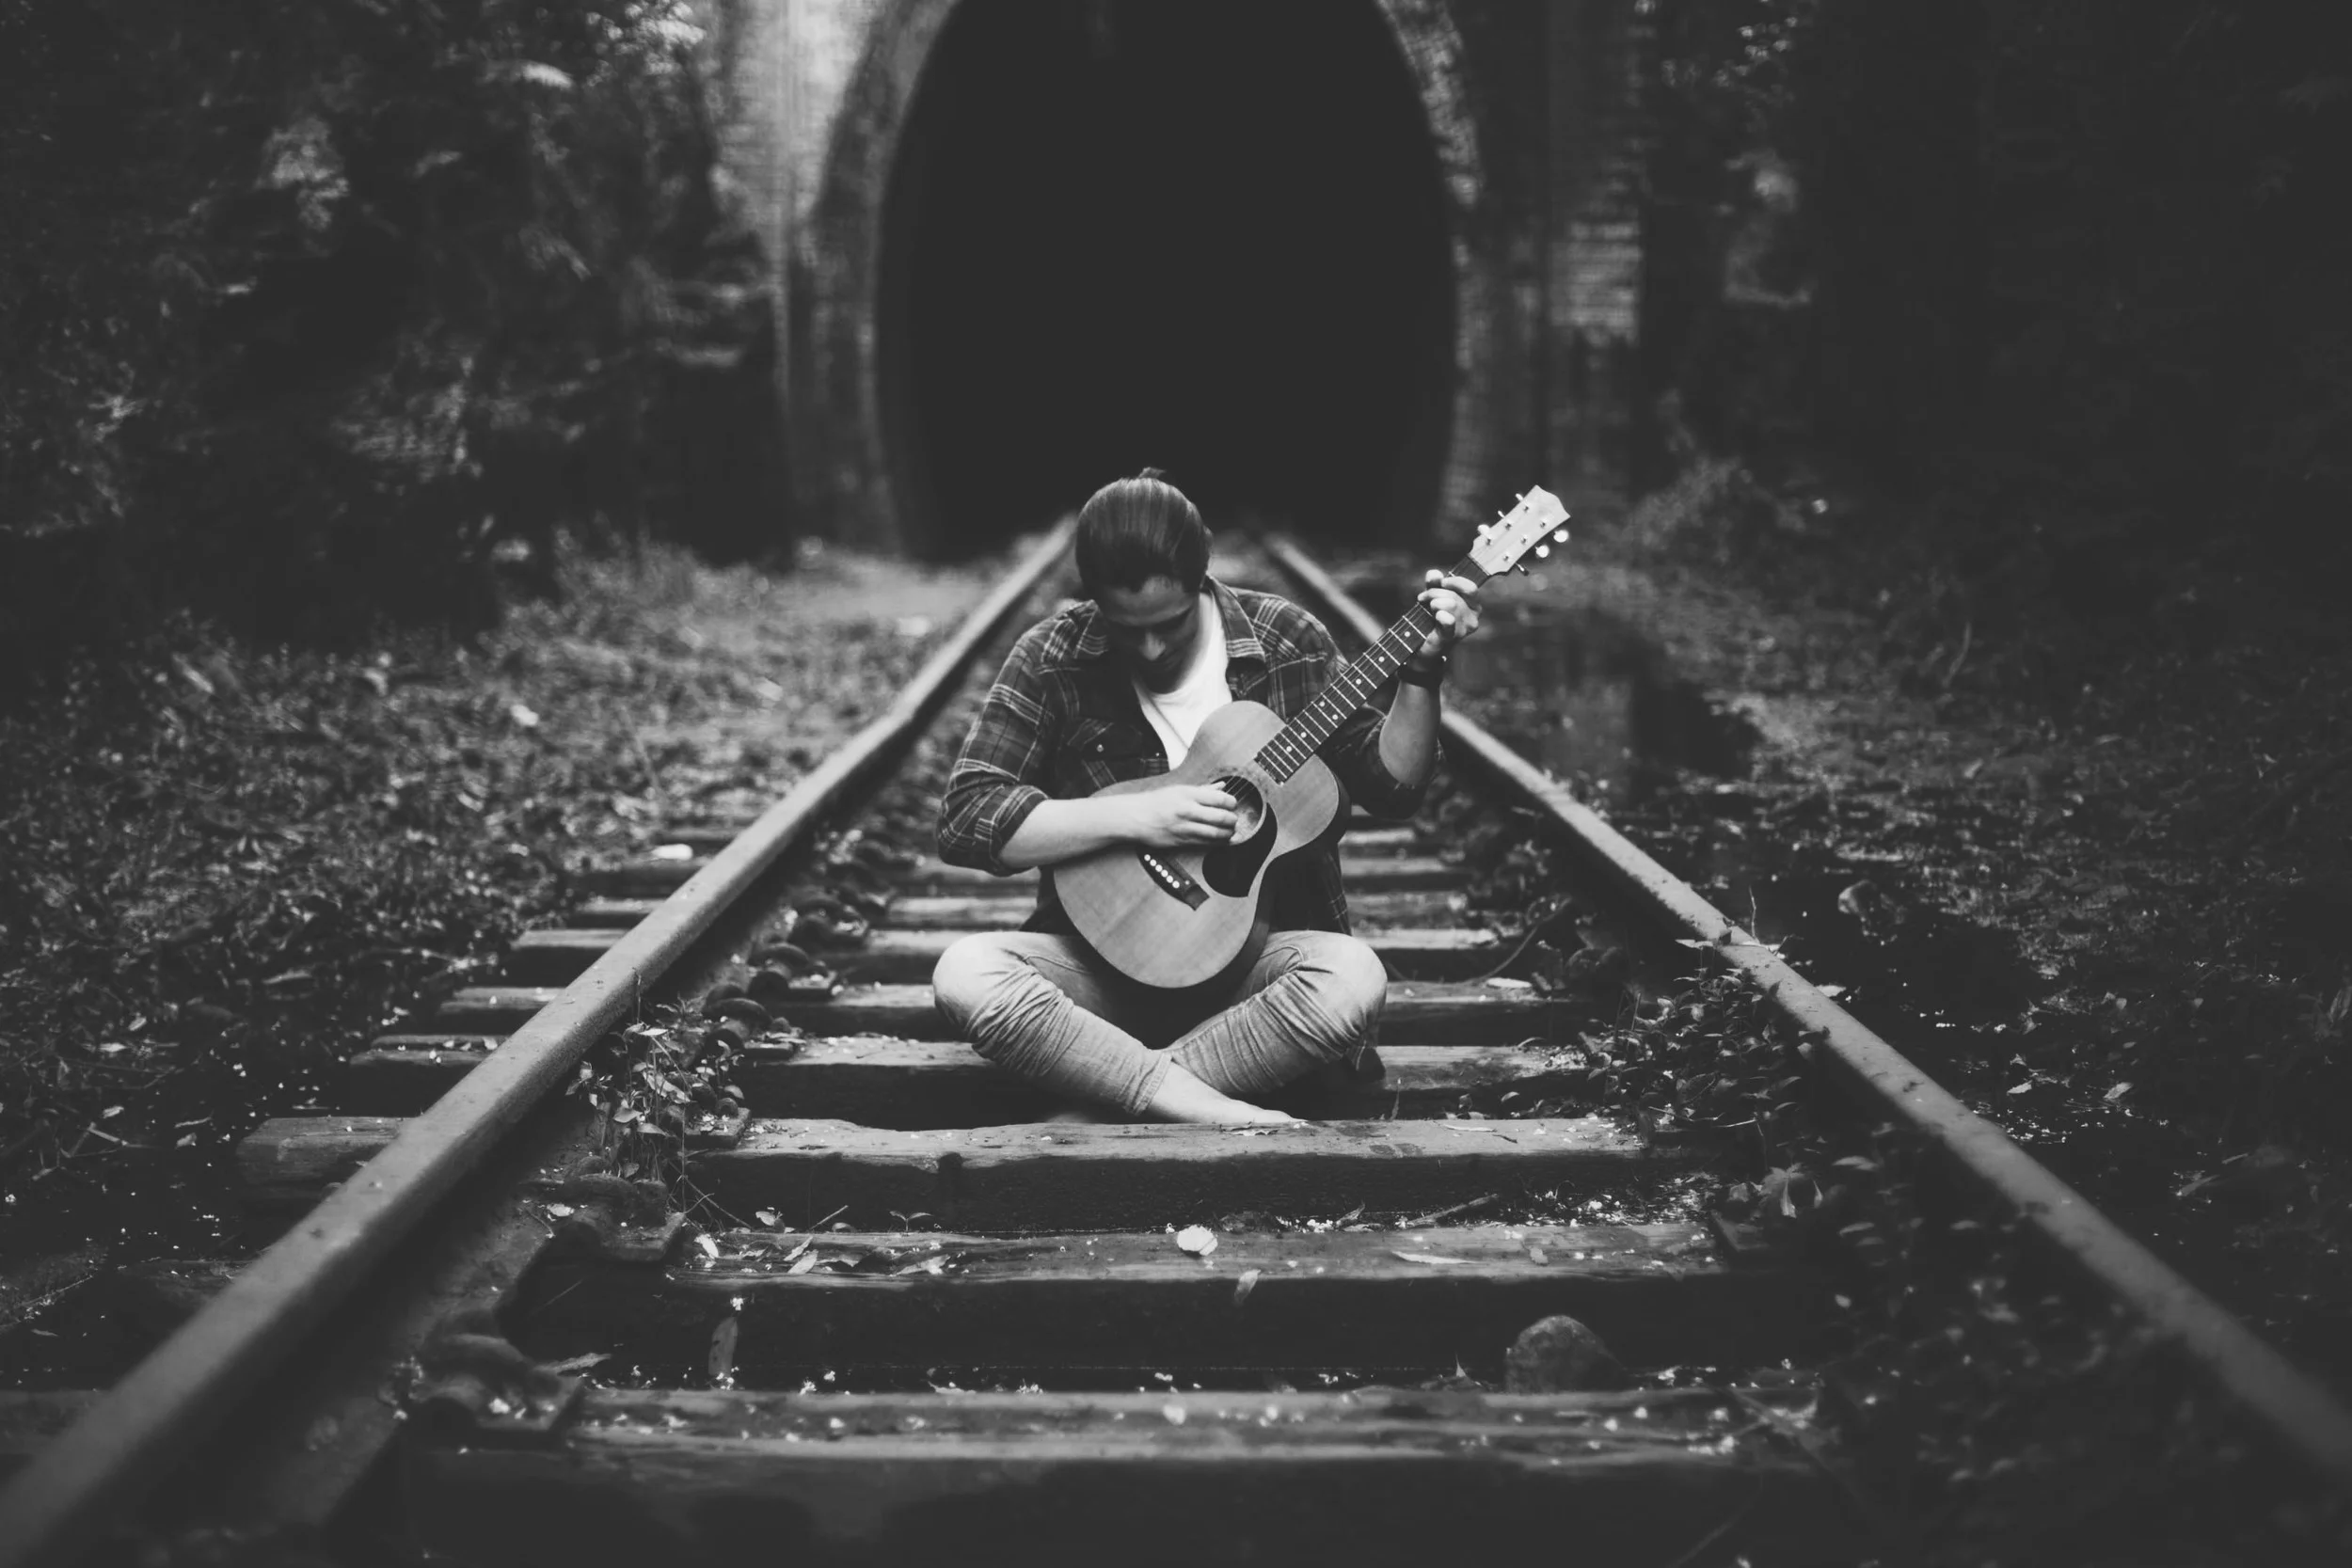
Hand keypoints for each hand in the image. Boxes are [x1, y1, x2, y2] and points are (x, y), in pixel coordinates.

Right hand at [1125, 784, 1239, 846]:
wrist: (1136, 817)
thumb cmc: (1156, 802)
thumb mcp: (1179, 789)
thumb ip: (1204, 789)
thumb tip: (1221, 786)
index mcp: (1188, 795)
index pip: (1219, 799)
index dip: (1231, 803)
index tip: (1233, 804)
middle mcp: (1188, 811)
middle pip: (1221, 817)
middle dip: (1232, 820)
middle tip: (1234, 819)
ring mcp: (1185, 827)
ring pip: (1215, 834)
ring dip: (1228, 834)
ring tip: (1230, 831)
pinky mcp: (1181, 841)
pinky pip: (1205, 843)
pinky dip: (1218, 843)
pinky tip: (1223, 840)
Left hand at [1414, 570, 1481, 660]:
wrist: (1421, 646)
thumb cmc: (1430, 620)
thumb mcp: (1432, 596)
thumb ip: (1434, 584)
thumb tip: (1434, 574)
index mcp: (1473, 607)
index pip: (1470, 588)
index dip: (1453, 582)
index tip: (1441, 583)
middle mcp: (1472, 619)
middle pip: (1454, 595)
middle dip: (1434, 592)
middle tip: (1423, 598)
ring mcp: (1463, 630)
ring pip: (1450, 603)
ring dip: (1432, 601)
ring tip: (1425, 607)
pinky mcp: (1450, 637)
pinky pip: (1448, 620)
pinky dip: (1439, 614)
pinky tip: (1435, 616)